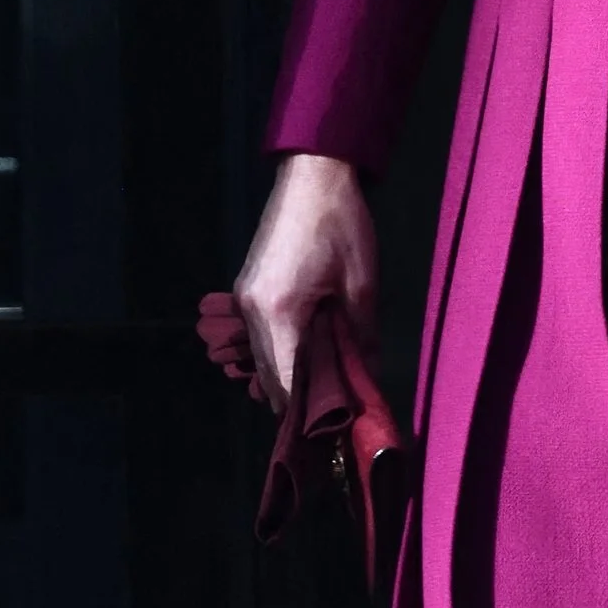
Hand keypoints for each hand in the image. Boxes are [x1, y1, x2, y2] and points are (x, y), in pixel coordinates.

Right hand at [234, 152, 377, 411]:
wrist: (312, 175)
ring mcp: (244, 300)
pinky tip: (306, 360)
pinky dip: (278, 354)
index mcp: (278, 313)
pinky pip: (259, 337)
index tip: (332, 431)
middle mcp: (252, 312)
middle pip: (267, 377)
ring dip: (286, 378)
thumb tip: (363, 378)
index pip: (286, 383)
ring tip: (322, 394)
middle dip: (296, 401)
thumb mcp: (361, 286)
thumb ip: (360, 338)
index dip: (307, 412)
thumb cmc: (341, 226)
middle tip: (331, 420)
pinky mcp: (247, 289)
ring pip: (260, 358)